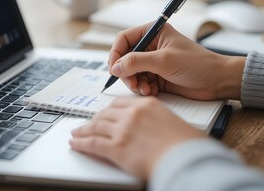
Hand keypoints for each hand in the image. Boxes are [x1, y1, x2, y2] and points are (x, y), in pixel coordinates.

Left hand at [69, 96, 205, 178]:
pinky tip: (76, 144)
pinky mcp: (117, 148)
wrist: (187, 159)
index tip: (103, 114)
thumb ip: (155, 119)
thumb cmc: (186, 144)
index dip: (108, 110)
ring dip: (83, 131)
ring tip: (76, 134)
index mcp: (147, 105)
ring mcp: (123, 130)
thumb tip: (148, 127)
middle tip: (87, 125)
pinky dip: (82, 143)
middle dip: (94, 120)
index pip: (120, 103)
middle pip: (105, 114)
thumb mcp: (172, 121)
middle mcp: (132, 114)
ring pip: (96, 127)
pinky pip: (93, 143)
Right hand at [108, 23, 245, 99]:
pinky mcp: (158, 76)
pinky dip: (143, 88)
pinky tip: (151, 91)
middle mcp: (152, 46)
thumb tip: (115, 67)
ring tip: (145, 89)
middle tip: (131, 83)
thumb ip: (136, 62)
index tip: (114, 69)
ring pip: (132, 72)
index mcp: (154, 33)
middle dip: (126, 72)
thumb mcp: (164, 60)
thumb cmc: (197, 64)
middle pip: (126, 58)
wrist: (216, 81)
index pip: (124, 39)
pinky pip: (141, 82)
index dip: (116, 53)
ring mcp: (154, 62)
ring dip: (135, 82)